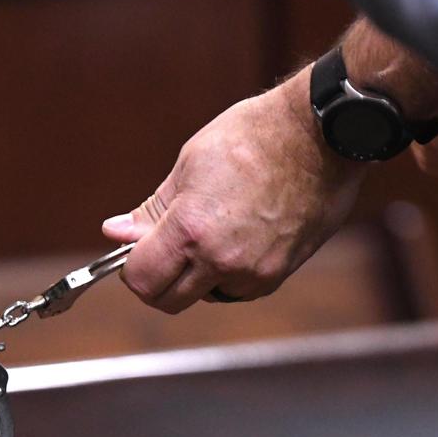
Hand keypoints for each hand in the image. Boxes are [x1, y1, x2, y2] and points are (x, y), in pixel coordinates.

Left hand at [102, 65, 366, 312]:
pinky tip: (237, 237)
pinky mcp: (278, 275)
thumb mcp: (190, 164)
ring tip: (210, 232)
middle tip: (162, 249)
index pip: (141, 280)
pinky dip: (227, 275)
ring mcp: (253, 273)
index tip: (135, 251)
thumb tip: (116, 233)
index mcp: (191, 229)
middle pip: (168, 301)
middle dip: (157, 281)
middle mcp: (221, 260)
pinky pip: (237, 290)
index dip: (131, 268)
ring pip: (204, 297)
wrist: (321, 135)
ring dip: (195, 277)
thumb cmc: (254, 137)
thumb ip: (152, 209)